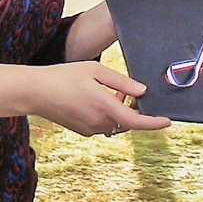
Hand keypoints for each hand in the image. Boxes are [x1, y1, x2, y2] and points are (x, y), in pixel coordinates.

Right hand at [31, 61, 169, 136]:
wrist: (35, 92)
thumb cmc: (64, 76)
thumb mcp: (95, 71)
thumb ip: (121, 81)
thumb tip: (141, 91)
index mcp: (104, 106)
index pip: (136, 121)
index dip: (154, 122)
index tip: (168, 121)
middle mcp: (98, 122)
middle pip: (128, 121)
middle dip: (135, 109)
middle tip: (132, 91)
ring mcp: (90, 128)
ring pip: (116, 123)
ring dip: (121, 110)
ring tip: (115, 90)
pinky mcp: (82, 130)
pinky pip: (103, 124)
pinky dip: (109, 114)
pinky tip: (101, 98)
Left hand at [67, 0, 196, 59]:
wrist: (71, 48)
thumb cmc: (87, 32)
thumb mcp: (110, 21)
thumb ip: (127, 16)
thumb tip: (154, 13)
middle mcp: (127, 2)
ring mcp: (127, 15)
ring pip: (154, 7)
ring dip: (169, 9)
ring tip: (187, 13)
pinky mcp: (125, 30)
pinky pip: (150, 23)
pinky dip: (162, 25)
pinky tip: (169, 35)